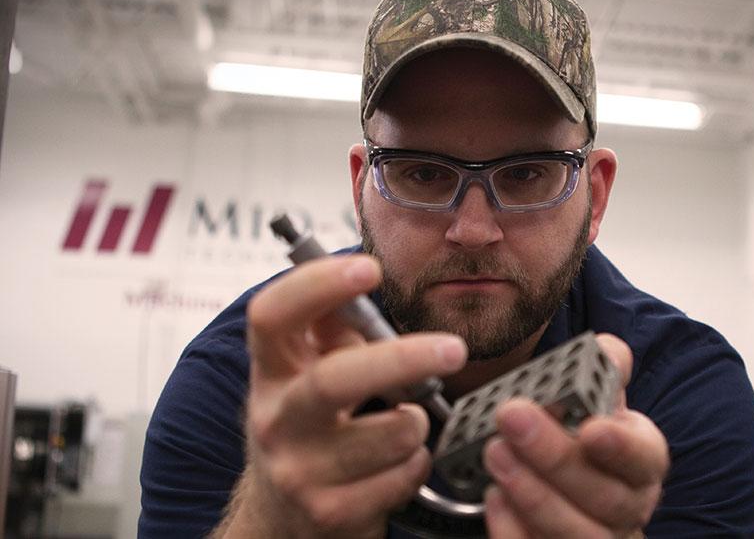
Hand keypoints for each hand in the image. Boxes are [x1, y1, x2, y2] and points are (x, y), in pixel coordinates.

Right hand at [216, 254, 467, 538]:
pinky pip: (406, 474)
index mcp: (271, 371)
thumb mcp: (307, 373)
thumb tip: (365, 279)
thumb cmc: (309, 427)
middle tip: (453, 348)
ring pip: (393, 432)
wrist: (282, 516)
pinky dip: (418, 462)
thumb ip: (334, 329)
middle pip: (336, 379)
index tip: (368, 268)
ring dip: (418, 422)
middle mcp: (276, 419)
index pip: (272, 316)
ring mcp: (300, 470)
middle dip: (403, 360)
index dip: (316, 286)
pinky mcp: (332, 512)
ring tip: (408, 421)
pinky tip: (400, 460)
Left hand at [482, 334, 667, 537]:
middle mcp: (626, 507)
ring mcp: (594, 536)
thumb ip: (604, 365)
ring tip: (495, 453)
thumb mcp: (599, 394)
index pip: (644, 457)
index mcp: (642, 461)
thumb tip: (604, 350)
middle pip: (604, 497)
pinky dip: (512, 529)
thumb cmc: (583, 433)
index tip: (591, 428)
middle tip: (512, 418)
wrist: (565, 477)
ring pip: (574, 533)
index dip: (621, 446)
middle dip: (556, 458)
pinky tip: (493, 498)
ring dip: (532, 494)